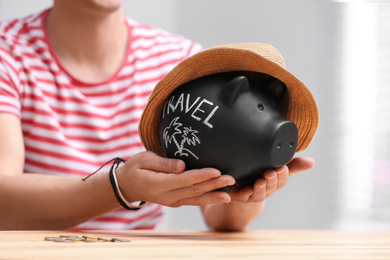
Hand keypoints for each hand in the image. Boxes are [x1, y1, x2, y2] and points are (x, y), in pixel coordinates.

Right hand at [116, 151, 235, 206]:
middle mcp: (168, 196)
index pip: (185, 180)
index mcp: (159, 184)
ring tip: (231, 194)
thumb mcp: (144, 160)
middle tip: (231, 179)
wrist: (127, 185)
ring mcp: (172, 201)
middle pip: (194, 190)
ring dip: (214, 196)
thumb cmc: (135, 167)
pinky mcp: (176, 201)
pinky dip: (207, 200)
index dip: (201, 176)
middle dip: (214, 185)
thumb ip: (163, 164)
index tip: (217, 171)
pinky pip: (194, 201)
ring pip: (196, 199)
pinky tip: (220, 198)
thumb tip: (182, 166)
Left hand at [229, 156, 314, 203]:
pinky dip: (244, 194)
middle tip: (271, 172)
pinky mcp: (239, 196)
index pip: (282, 179)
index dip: (282, 174)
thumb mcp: (276, 171)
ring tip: (260, 181)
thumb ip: (292, 165)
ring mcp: (252, 194)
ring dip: (260, 188)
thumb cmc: (261, 179)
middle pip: (271, 186)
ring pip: (258, 193)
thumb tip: (312, 162)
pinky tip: (246, 189)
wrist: (241, 195)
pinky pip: (242, 197)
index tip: (281, 167)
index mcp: (274, 182)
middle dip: (272, 180)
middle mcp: (265, 190)